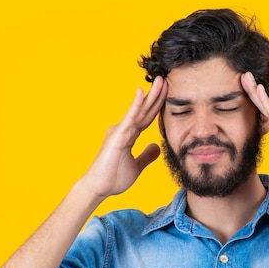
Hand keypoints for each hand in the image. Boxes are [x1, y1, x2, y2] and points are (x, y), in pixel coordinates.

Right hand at [82, 77, 167, 198]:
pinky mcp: (117, 136)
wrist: (98, 188)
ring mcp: (120, 131)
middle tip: (167, 79)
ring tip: (160, 80)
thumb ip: (146, 156)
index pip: (148, 117)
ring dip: (150, 95)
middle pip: (145, 110)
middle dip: (157, 95)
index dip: (158, 106)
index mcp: (130, 135)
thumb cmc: (113, 178)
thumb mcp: (137, 166)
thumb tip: (157, 147)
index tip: (169, 93)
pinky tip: (142, 93)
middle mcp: (125, 129)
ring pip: (139, 110)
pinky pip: (129, 119)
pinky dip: (136, 106)